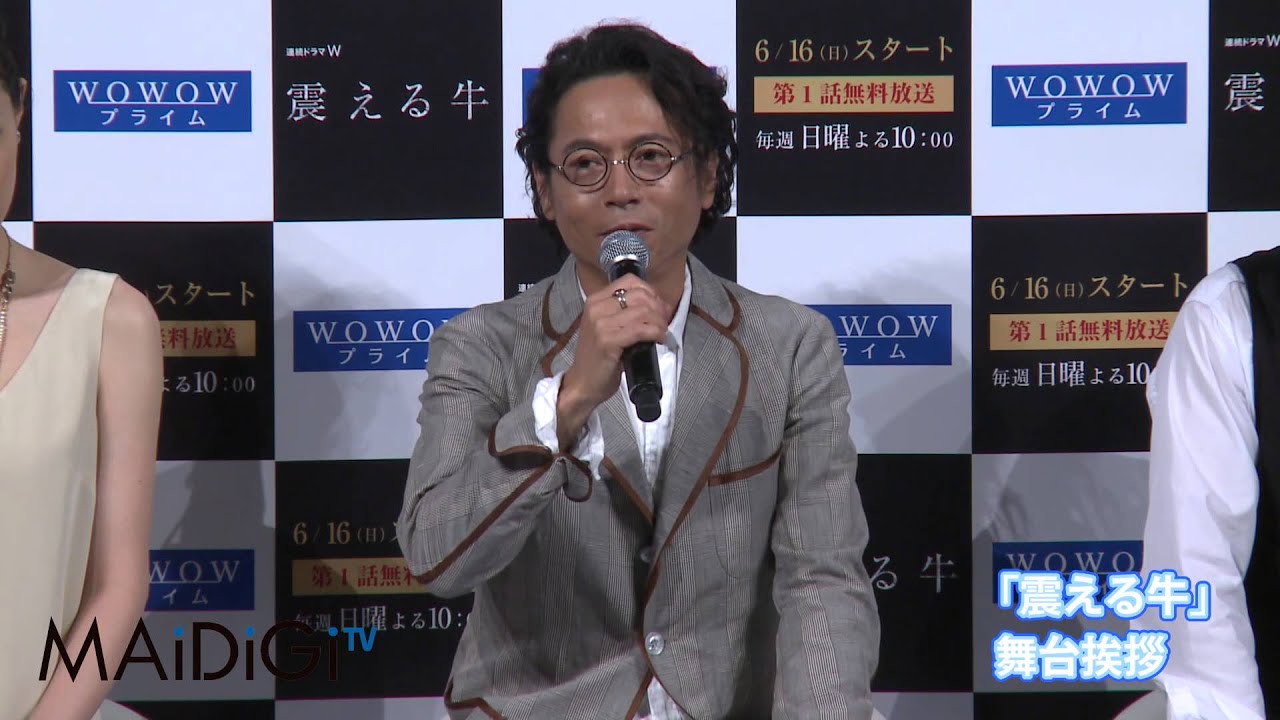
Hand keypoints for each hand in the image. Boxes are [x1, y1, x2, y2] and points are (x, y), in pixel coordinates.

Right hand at [556, 275, 671, 448]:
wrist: (582, 384)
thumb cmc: (598, 358)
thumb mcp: (607, 327)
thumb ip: (625, 313)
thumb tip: (658, 305)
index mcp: (595, 300)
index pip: (630, 282)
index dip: (651, 292)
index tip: (659, 307)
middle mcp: (596, 308)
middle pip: (640, 295)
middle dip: (658, 308)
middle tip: (664, 322)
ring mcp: (600, 324)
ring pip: (643, 311)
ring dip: (659, 322)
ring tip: (661, 333)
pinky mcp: (608, 340)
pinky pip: (641, 329)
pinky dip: (656, 333)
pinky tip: (658, 339)